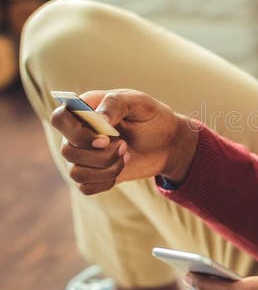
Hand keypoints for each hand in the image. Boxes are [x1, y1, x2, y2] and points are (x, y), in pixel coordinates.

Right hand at [51, 89, 197, 194]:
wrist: (167, 143)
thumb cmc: (151, 118)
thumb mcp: (140, 102)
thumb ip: (116, 103)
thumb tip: (98, 119)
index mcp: (84, 109)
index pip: (59, 118)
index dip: (76, 132)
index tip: (104, 138)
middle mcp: (77, 133)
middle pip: (67, 150)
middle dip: (100, 154)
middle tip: (124, 145)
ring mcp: (82, 155)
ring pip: (75, 172)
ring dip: (106, 168)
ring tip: (126, 156)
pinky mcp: (91, 175)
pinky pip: (85, 187)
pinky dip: (106, 181)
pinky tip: (121, 168)